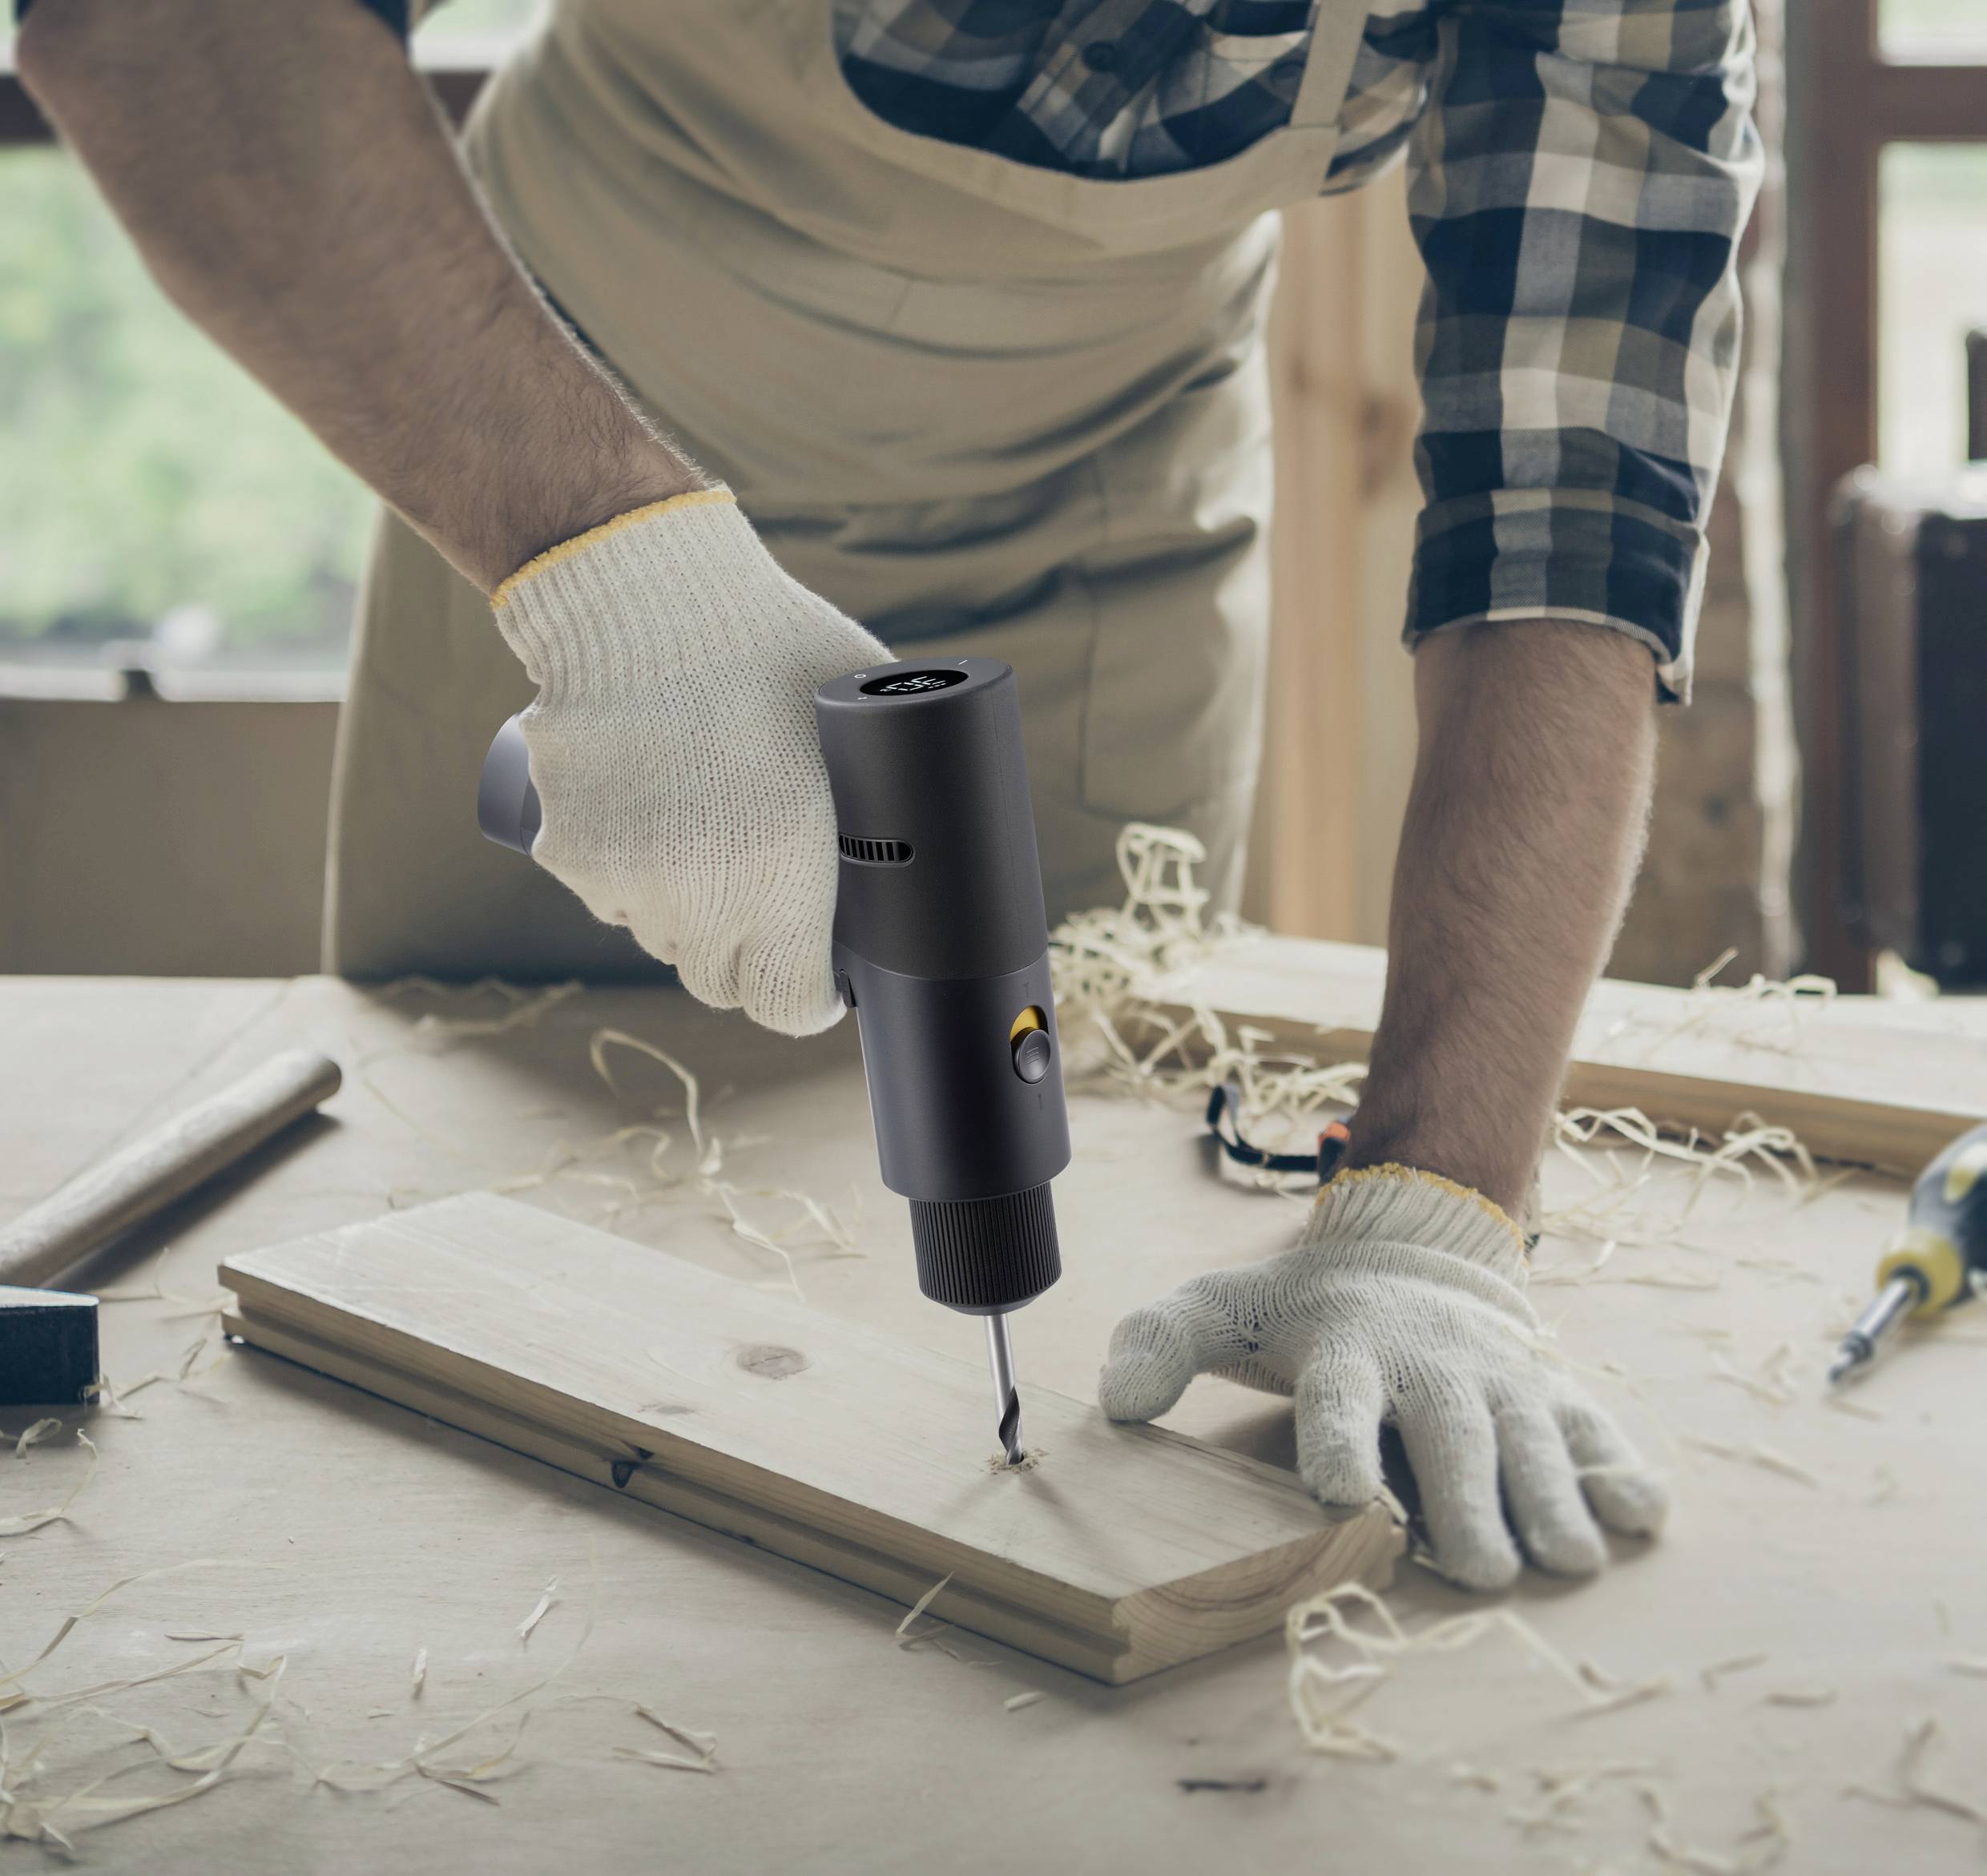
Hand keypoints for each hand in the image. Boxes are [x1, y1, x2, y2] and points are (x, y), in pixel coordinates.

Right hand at [491, 488, 888, 1035]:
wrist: (642, 596)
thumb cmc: (769, 649)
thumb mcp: (860, 727)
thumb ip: (883, 800)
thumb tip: (926, 837)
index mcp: (779, 879)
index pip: (787, 1006)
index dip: (811, 997)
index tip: (822, 979)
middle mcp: (696, 897)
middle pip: (719, 981)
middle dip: (747, 955)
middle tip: (768, 900)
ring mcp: (624, 878)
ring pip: (660, 937)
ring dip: (686, 912)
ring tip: (708, 835)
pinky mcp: (566, 852)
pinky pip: (607, 892)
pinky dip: (628, 872)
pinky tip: (650, 813)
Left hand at [1098, 1165, 1666, 1589]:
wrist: (1413, 1252)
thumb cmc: (1306, 1310)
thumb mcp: (1222, 1308)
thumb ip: (1159, 1342)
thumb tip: (1113, 1401)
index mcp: (1343, 1350)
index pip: (1335, 1398)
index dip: (1337, 1442)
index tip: (1340, 1493)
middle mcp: (1427, 1365)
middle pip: (1449, 1435)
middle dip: (1468, 1499)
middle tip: (1481, 1567)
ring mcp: (1497, 1376)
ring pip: (1531, 1438)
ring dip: (1551, 1499)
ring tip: (1567, 1560)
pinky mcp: (1551, 1389)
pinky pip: (1592, 1428)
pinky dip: (1618, 1469)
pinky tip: (1638, 1514)